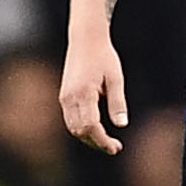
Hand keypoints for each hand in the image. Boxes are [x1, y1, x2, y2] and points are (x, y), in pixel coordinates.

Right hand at [60, 32, 128, 155]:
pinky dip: (82, 128)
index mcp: (84, 93)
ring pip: (73, 128)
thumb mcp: (116, 78)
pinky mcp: (64, 96)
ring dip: (88, 138)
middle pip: (80, 131)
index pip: (91, 127)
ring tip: (106, 140)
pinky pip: (70, 120)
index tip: (116, 147)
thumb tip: (121, 125)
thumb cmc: (103, 56)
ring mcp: (64, 97)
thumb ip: (118, 102)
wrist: (85, 38)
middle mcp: (70, 97)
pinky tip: (96, 129)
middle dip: (96, 143)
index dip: (103, 141)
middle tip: (114, 147)